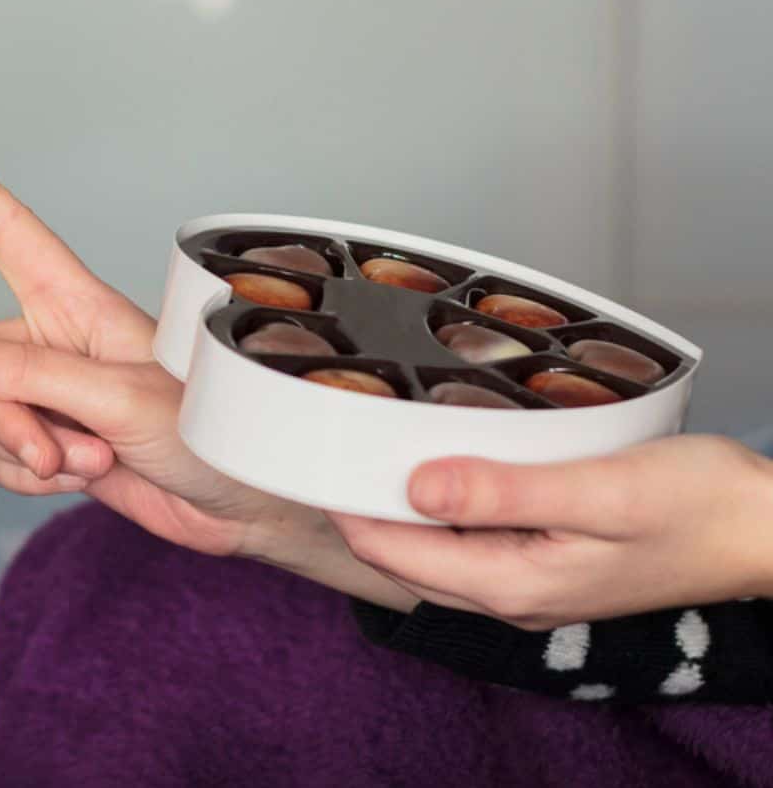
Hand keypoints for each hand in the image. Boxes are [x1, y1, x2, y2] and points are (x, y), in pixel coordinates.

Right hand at [0, 109, 415, 607]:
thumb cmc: (210, 433)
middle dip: (3, 418)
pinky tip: (79, 479)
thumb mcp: (123, 401)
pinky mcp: (47, 440)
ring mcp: (48, 392)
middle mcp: (53, 340)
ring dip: (24, 454)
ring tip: (91, 461)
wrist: (240, 507)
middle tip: (59, 450)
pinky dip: (27, 479)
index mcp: (77, 303)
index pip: (3, 229)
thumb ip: (33, 377)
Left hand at [330, 434, 772, 628]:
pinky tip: (436, 467)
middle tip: (325, 442)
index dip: (345, 504)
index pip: (393, 551)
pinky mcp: (547, 564)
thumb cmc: (699, 505)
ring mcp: (529, 584)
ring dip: (397, 508)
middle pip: (403, 556)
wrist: (767, 528)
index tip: (310, 453)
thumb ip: (504, 492)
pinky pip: (469, 542)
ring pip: (434, 550)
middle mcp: (512, 595)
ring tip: (364, 446)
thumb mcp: (599, 491)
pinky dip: (440, 508)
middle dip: (359, 507)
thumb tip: (415, 486)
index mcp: (514, 583)